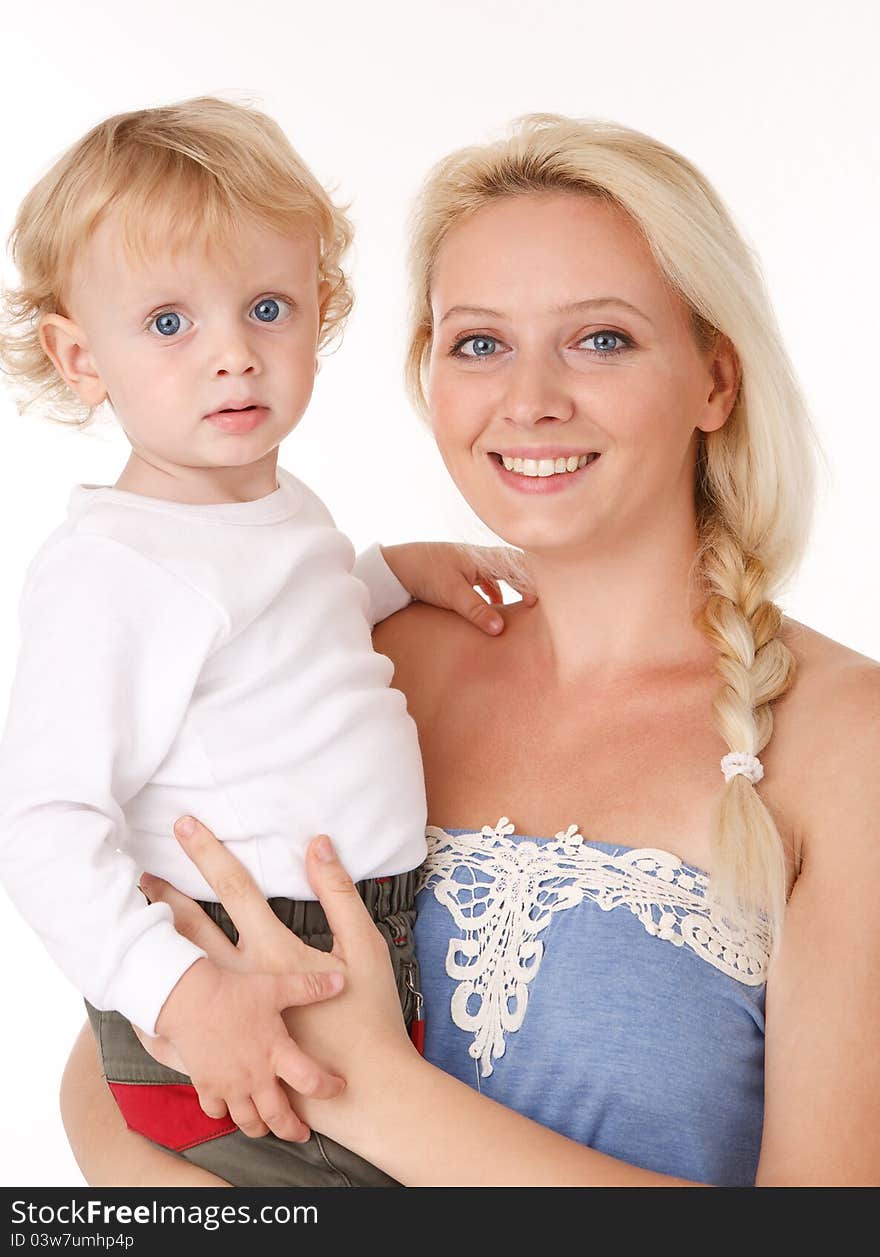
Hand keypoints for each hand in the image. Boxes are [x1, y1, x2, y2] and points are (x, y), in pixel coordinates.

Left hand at [141, 816, 414, 1137]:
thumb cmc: (368, 1017)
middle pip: (192, 930)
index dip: (208, 853)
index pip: (234, 888)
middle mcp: (242, 984)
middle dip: (165, 898)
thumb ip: (339, 894)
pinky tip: (140, 1000)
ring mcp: (229, 1022)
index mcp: (273, 955)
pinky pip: (177, 1032)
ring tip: (134, 929)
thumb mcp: (364, 948)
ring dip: (155, 950)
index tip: (184, 825)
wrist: (361, 1091)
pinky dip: (153, 1013)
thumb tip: (318, 844)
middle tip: (142, 875)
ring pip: (179, 978)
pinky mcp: (228, 1051)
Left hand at [381, 541, 535, 634]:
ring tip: (525, 609)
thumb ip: (476, 610)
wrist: (394, 567)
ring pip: (502, 576)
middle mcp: (481, 558)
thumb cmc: (423, 572)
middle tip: (544, 605)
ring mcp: (472, 566)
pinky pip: (488, 583)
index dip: (536, 583)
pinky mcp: (461, 575)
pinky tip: (496, 609)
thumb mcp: (451, 593)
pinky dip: (496, 595)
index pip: (520, 567)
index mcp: (483, 558)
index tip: (544, 604)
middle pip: (515, 569)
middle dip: (530, 584)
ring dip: (514, 589)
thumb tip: (500, 630)